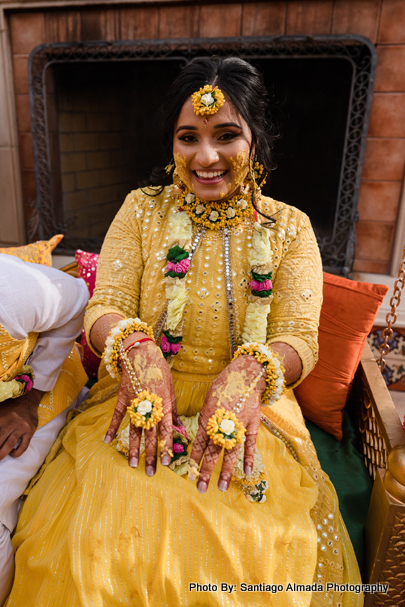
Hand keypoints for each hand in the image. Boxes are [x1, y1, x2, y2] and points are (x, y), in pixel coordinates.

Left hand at [0, 388, 43, 459]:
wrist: (27, 401)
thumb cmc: (9, 408)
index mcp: (1, 418)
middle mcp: (11, 423)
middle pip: (0, 440)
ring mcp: (21, 427)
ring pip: (10, 444)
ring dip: (2, 453)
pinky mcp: (30, 431)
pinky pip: (24, 445)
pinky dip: (17, 452)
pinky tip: (12, 453)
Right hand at [103, 332, 176, 474]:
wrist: (141, 353)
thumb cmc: (160, 371)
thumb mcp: (171, 390)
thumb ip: (173, 411)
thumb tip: (181, 429)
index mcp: (163, 404)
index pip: (166, 431)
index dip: (166, 447)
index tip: (166, 464)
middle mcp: (149, 406)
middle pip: (150, 436)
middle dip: (150, 455)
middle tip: (150, 473)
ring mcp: (134, 404)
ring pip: (134, 431)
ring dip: (133, 449)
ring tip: (133, 464)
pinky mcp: (122, 399)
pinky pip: (116, 416)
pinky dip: (110, 428)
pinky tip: (106, 441)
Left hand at [189, 355, 265, 493]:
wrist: (246, 374)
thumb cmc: (224, 384)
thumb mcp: (208, 399)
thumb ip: (206, 418)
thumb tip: (201, 435)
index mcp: (208, 417)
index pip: (199, 443)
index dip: (194, 459)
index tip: (188, 473)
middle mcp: (222, 423)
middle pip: (212, 452)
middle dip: (205, 471)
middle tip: (199, 488)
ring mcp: (238, 425)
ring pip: (230, 453)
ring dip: (225, 471)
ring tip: (222, 487)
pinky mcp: (252, 424)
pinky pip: (251, 444)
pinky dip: (249, 458)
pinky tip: (248, 472)